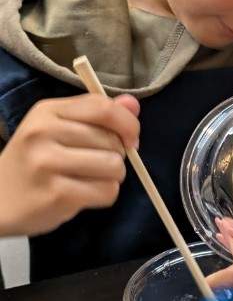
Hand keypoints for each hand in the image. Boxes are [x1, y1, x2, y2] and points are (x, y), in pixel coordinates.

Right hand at [0, 94, 139, 236]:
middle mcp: (45, 132)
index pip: (102, 107)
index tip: (131, 139)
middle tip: (95, 165)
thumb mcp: (56, 130)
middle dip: (117, 156)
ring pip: (114, 166)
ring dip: (112, 178)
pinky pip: (107, 192)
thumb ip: (96, 115)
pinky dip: (104, 196)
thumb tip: (133, 104)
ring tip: (89, 180)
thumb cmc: (32, 164)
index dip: (127, 123)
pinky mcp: (56, 194)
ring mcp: (48, 163)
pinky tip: (83, 196)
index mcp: (48, 111)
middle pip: (111, 140)